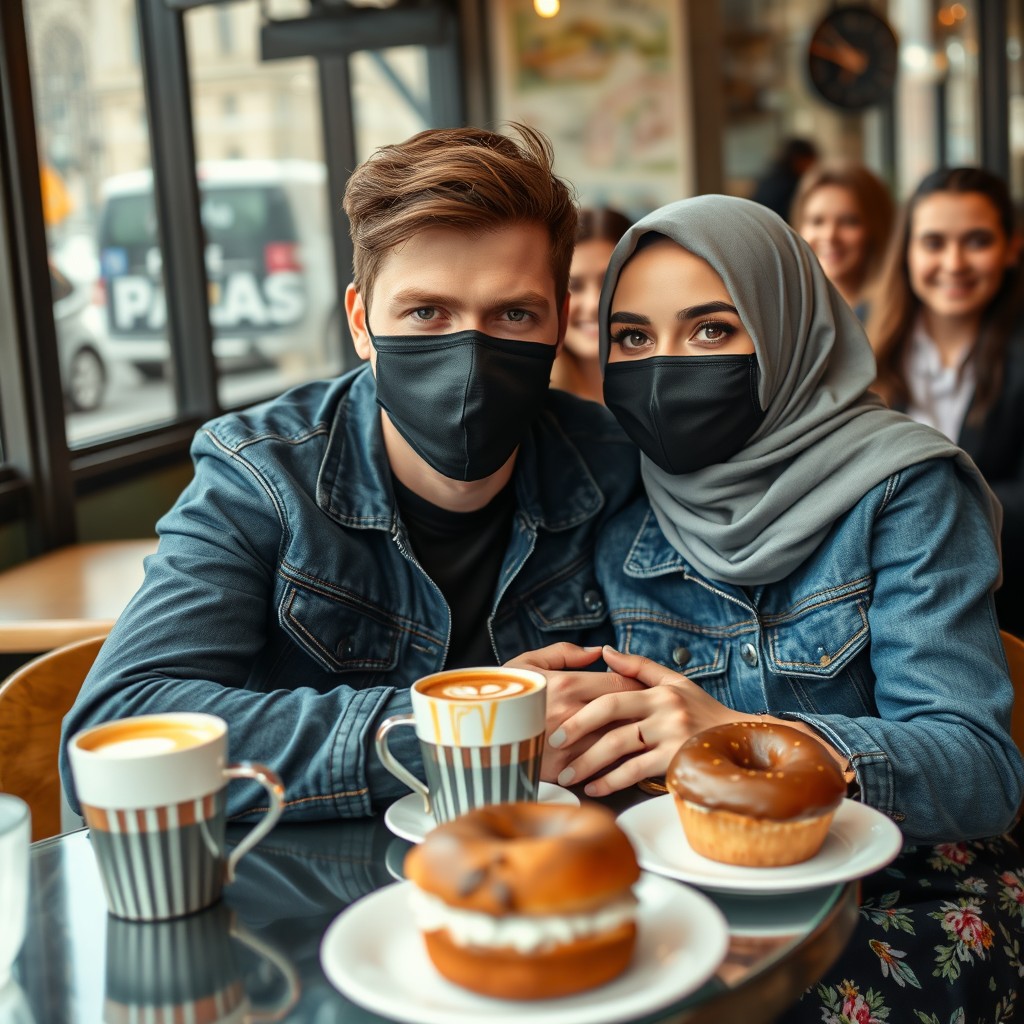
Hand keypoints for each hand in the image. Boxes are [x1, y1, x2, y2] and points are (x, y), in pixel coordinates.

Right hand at [504, 642, 645, 779]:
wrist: (474, 739)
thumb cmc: (501, 696)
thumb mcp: (525, 664)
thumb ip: (564, 652)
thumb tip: (597, 651)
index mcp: (565, 684)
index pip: (622, 682)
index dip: (638, 684)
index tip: (641, 688)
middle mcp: (571, 715)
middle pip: (627, 712)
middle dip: (642, 711)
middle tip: (649, 711)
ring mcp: (570, 746)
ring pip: (619, 741)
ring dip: (634, 737)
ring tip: (640, 733)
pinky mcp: (564, 770)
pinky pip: (603, 767)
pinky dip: (617, 762)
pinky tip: (621, 758)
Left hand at [548, 646, 757, 796]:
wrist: (740, 741)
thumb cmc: (702, 711)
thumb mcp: (675, 683)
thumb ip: (639, 667)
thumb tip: (605, 651)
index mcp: (659, 691)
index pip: (612, 695)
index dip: (582, 708)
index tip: (559, 720)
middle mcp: (665, 710)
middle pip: (612, 718)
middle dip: (578, 732)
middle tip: (554, 744)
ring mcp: (672, 736)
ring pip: (621, 747)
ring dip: (590, 763)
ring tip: (568, 775)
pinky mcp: (677, 761)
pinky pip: (637, 772)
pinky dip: (612, 781)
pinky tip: (594, 788)